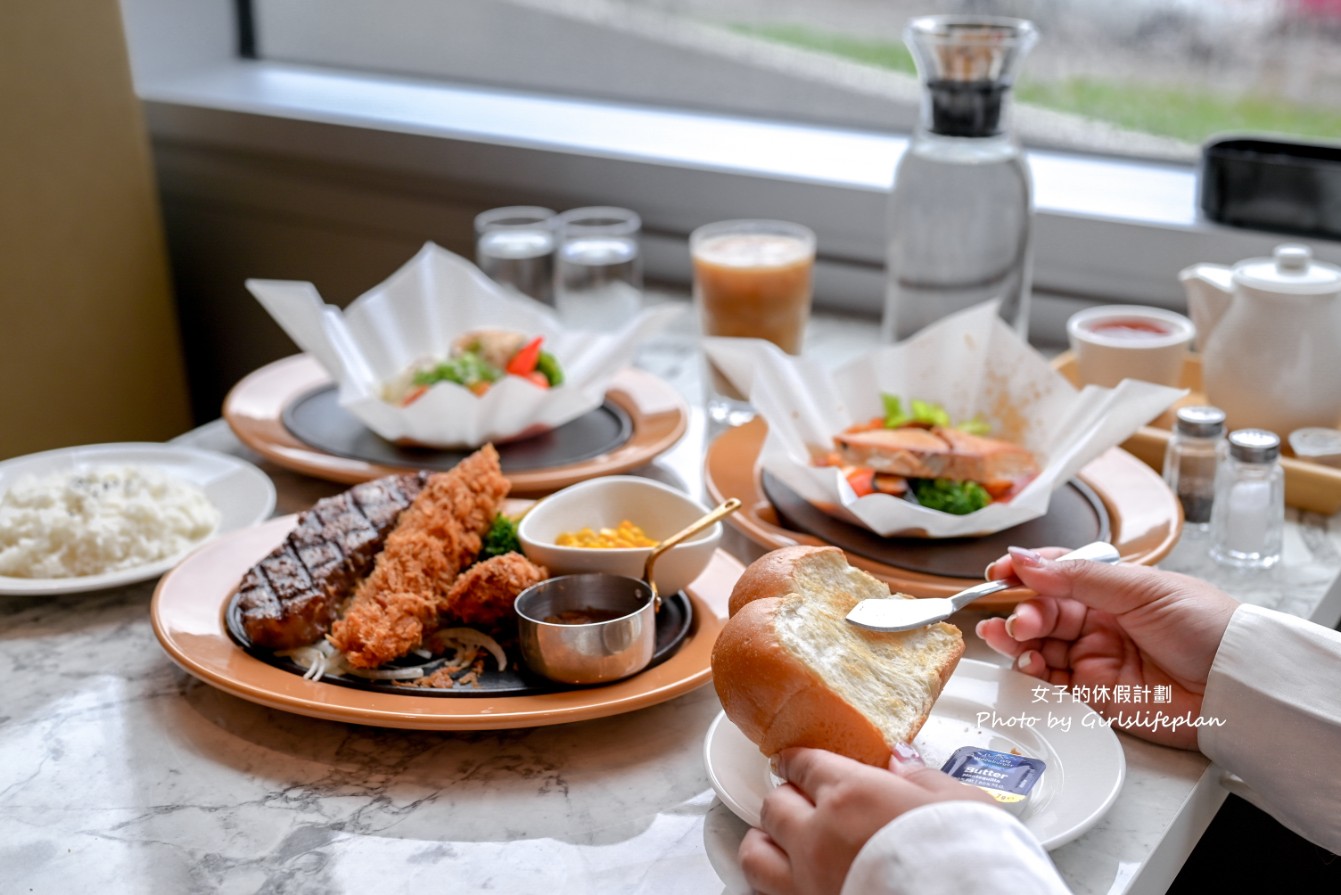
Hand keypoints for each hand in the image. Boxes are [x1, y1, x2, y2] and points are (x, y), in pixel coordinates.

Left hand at [738, 747, 993, 894]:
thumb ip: (921, 779)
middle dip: (784, 798)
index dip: (797, 761)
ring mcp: (806, 881)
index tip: (795, 762)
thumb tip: (901, 762)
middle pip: (775, 804)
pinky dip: (771, 884)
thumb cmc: (966, 860)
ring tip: (776, 840)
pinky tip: (788, 882)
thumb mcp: (959, 802)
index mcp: (852, 794)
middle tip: (796, 799)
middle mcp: (819, 836)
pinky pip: (766, 894)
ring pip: (756, 853)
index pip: (805, 764)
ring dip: (764, 841)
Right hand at [977, 546, 1237, 748]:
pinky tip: (1027, 663)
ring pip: (1040, 647)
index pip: (1056, 574)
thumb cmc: (1206, 626)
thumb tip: (1024, 558)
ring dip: (1016, 641)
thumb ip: (1078, 577)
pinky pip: (1051, 685)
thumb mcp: (1139, 588)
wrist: (1239, 684)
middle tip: (1019, 618)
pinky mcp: (1095, 698)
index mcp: (1112, 589)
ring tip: (1007, 637)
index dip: (1024, 572)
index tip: (997, 573)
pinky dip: (1032, 673)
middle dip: (1021, 611)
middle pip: (1042, 612)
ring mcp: (1095, 660)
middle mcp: (1099, 623)